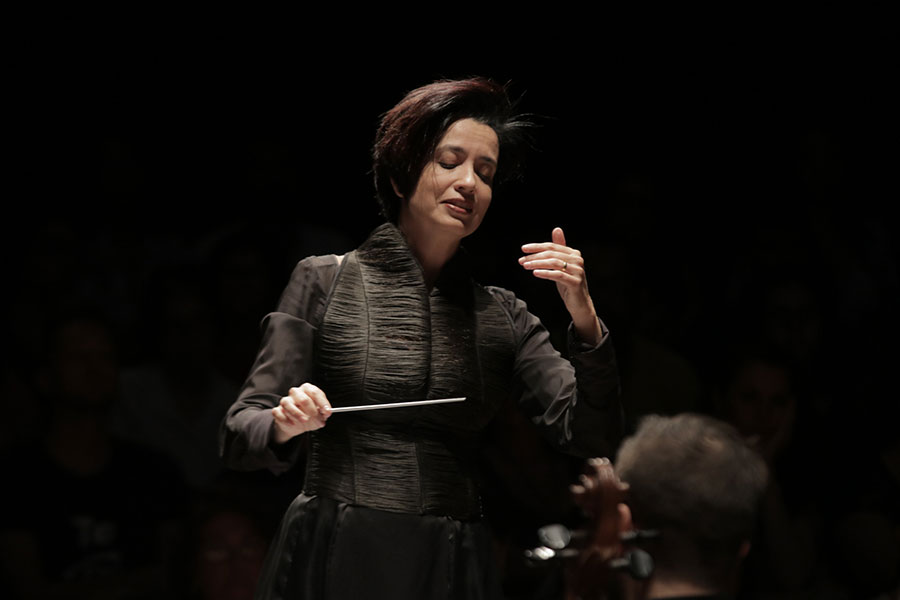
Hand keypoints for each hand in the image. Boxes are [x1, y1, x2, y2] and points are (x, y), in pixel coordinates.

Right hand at [271, 383, 331, 443]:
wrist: (296, 425)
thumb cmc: (309, 415)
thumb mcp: (319, 414)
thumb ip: (323, 413)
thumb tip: (326, 414)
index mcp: (307, 389)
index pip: (315, 392)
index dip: (322, 403)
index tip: (328, 412)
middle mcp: (296, 393)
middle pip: (302, 398)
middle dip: (311, 409)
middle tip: (317, 418)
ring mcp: (285, 401)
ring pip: (287, 403)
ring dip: (297, 413)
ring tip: (305, 421)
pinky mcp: (277, 410)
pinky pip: (278, 412)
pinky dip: (285, 419)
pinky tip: (292, 424)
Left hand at [519, 227, 602, 344]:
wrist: (579, 303)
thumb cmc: (568, 283)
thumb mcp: (562, 265)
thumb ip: (559, 248)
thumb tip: (557, 229)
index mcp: (574, 253)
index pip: (552, 246)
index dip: (537, 247)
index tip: (523, 249)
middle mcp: (577, 259)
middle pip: (552, 254)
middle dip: (535, 256)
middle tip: (522, 260)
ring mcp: (578, 271)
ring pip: (554, 263)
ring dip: (537, 263)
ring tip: (525, 266)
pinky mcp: (576, 282)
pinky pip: (558, 275)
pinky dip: (545, 273)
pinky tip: (535, 273)